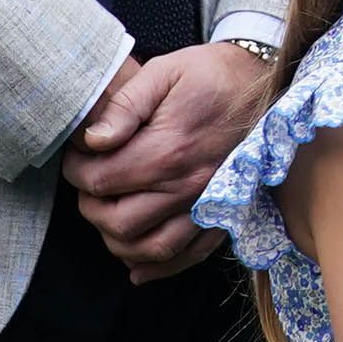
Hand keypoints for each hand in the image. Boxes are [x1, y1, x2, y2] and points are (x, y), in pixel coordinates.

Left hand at [68, 44, 277, 274]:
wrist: (266, 82)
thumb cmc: (211, 75)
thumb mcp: (163, 73)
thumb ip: (124, 106)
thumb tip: (92, 139)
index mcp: (168, 151)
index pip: (101, 181)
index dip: (76, 171)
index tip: (77, 156)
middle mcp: (188, 187)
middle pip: (118, 223)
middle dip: (91, 207)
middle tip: (89, 185)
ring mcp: (208, 205)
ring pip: (149, 249)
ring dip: (118, 240)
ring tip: (109, 214)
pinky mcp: (223, 214)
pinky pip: (189, 256)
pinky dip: (160, 268)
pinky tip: (138, 266)